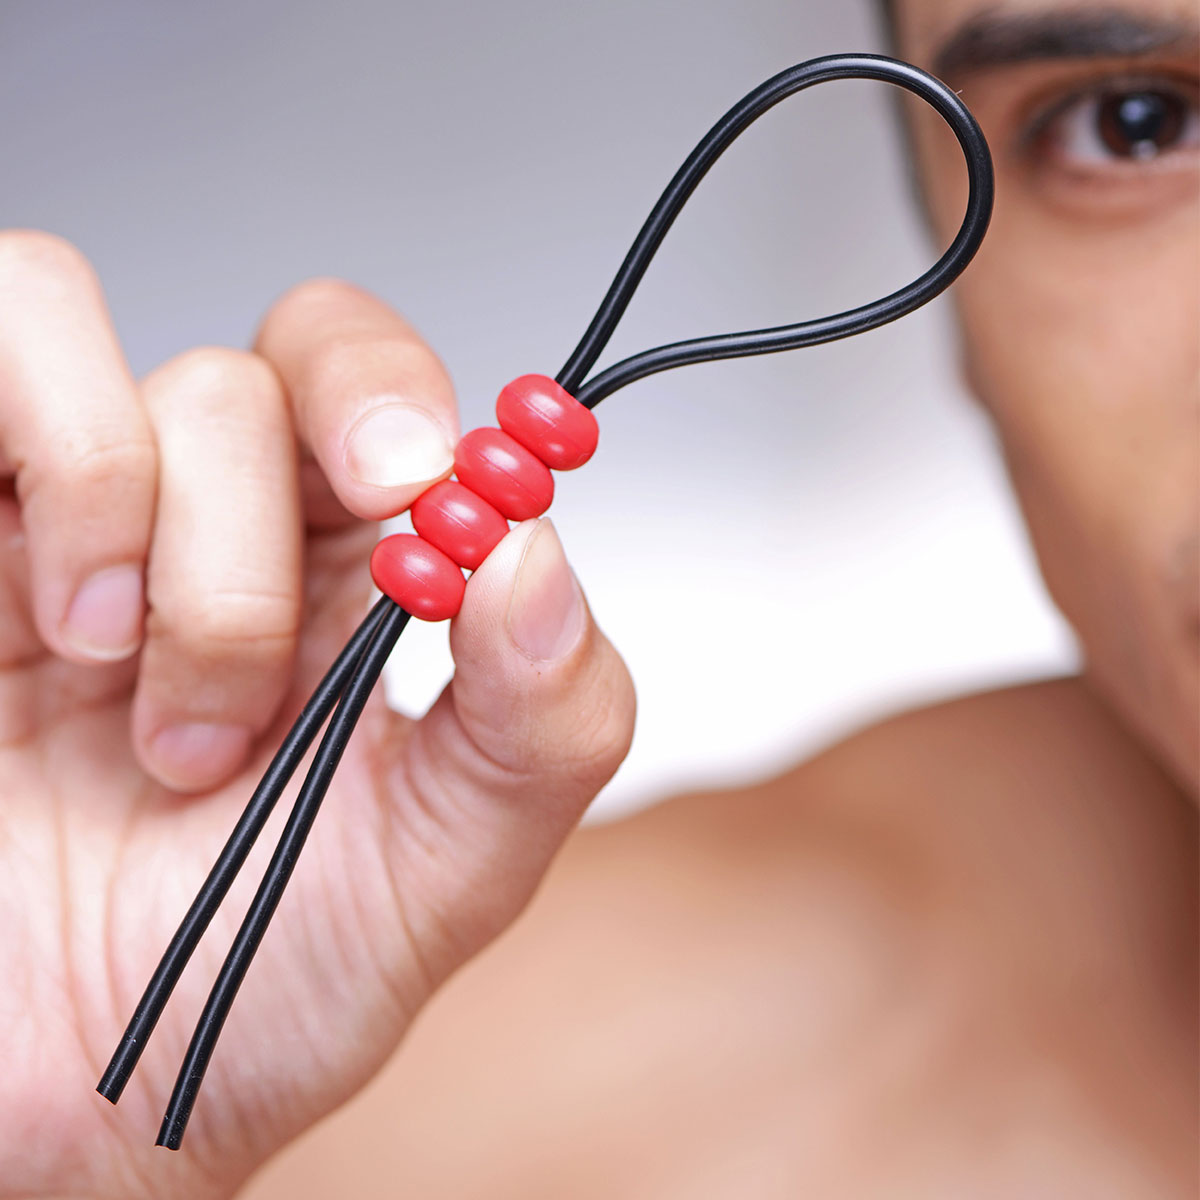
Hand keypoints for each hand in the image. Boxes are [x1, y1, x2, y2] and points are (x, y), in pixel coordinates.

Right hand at [0, 232, 634, 1199]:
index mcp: (362, 589)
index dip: (427, 415)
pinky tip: (62, 629)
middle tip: (319, 594)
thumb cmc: (243, 987)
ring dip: (181, 537)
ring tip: (150, 703)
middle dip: (319, 467)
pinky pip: (3, 351)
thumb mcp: (440, 876)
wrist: (56, 1095)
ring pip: (171, 373)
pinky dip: (66, 461)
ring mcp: (99, 518)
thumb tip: (543, 559)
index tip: (428, 494)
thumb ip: (542, 725)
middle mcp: (240, 530)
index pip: (412, 411)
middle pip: (304, 353)